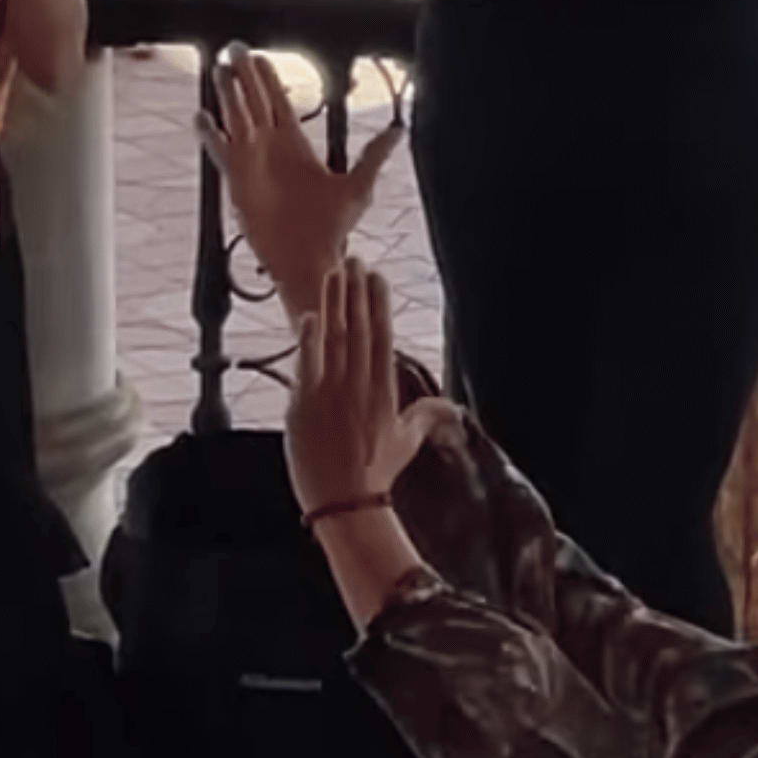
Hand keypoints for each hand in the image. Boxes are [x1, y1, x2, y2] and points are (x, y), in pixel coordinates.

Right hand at [210, 51, 403, 301]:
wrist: (309, 257)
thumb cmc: (333, 228)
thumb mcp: (358, 186)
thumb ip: (373, 155)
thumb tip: (398, 130)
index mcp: (295, 146)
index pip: (278, 102)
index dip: (268, 80)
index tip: (260, 57)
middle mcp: (270, 149)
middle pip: (254, 102)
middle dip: (245, 76)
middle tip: (235, 48)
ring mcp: (252, 162)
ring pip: (235, 118)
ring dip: (227, 94)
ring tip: (219, 68)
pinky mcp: (239, 179)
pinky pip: (221, 151)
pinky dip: (211, 134)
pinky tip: (202, 115)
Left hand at [284, 262, 417, 510]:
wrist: (344, 499)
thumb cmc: (376, 472)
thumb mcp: (407, 441)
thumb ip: (427, 416)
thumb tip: (452, 406)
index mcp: (384, 390)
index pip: (382, 336)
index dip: (378, 303)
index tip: (376, 278)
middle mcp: (359, 385)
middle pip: (359, 327)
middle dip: (356, 291)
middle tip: (354, 258)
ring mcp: (331, 392)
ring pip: (334, 336)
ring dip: (333, 302)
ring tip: (333, 272)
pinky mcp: (305, 403)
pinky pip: (307, 362)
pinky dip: (308, 337)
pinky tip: (309, 314)